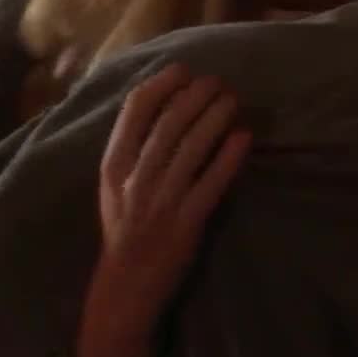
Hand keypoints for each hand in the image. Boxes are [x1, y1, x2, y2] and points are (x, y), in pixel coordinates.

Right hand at [76, 65, 251, 356]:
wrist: (126, 285)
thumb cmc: (125, 227)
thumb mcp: (115, 184)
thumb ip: (132, 148)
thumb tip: (165, 102)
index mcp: (113, 165)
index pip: (135, 110)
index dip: (162, 84)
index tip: (185, 71)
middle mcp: (135, 178)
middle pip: (169, 123)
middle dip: (196, 95)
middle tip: (218, 81)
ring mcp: (161, 200)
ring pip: (191, 147)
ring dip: (215, 117)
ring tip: (233, 99)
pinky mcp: (186, 222)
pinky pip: (212, 182)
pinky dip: (229, 157)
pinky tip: (243, 137)